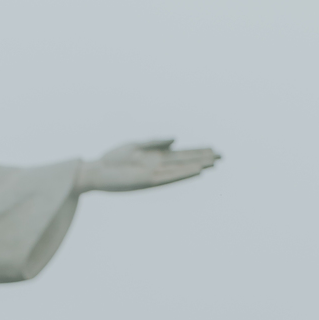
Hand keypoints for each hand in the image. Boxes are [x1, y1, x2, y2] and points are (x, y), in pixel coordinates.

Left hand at [76, 139, 219, 193]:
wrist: (96, 172)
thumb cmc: (113, 160)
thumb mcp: (136, 146)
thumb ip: (156, 142)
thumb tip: (176, 139)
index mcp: (156, 157)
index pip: (181, 153)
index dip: (197, 151)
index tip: (214, 149)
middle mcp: (157, 166)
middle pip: (184, 160)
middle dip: (202, 158)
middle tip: (222, 156)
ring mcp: (153, 173)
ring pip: (180, 169)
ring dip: (196, 166)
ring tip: (213, 164)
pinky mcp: (146, 180)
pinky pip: (169, 177)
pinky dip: (182, 174)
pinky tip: (194, 171)